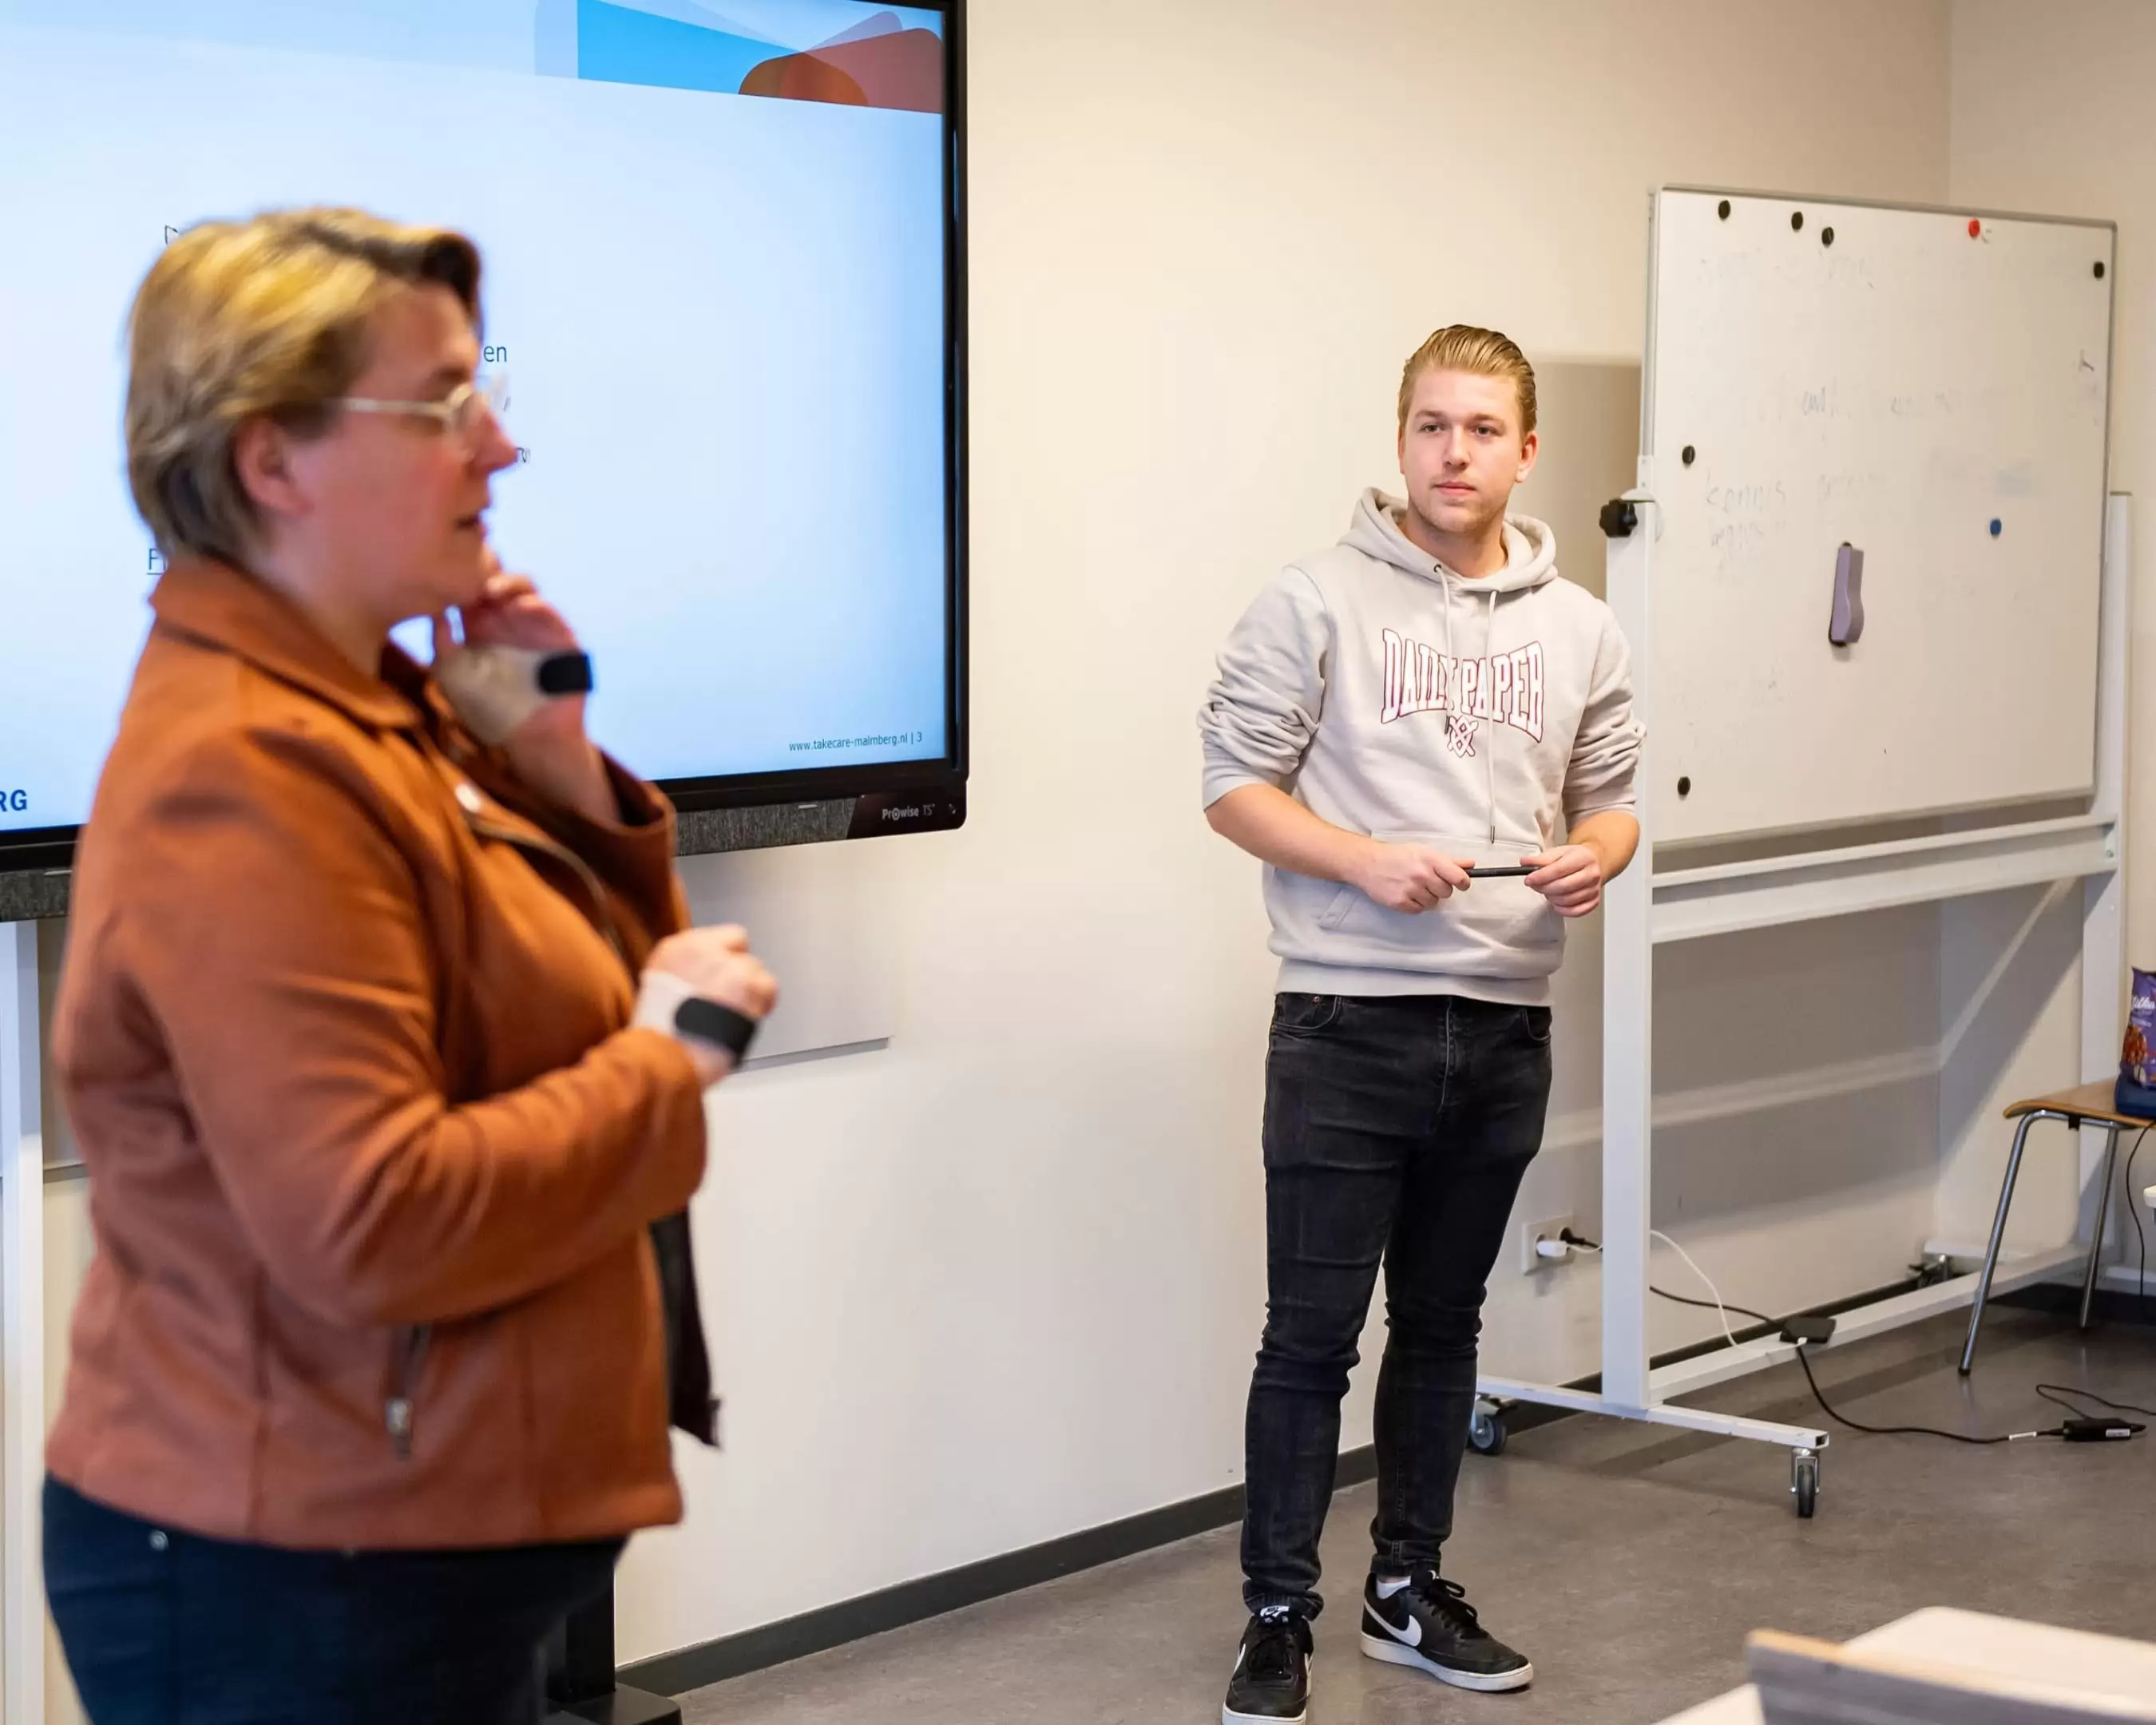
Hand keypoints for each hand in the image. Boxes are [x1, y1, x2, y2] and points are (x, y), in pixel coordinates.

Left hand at [433, 558, 608, 817]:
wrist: (531, 738)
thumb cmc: (487, 710)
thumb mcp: (453, 677)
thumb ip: (441, 644)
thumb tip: (434, 609)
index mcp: (478, 625)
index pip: (469, 588)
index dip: (459, 577)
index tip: (445, 577)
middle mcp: (506, 620)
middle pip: (497, 577)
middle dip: (485, 571)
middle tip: (470, 577)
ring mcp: (534, 625)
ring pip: (525, 587)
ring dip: (510, 583)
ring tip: (493, 591)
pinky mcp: (559, 636)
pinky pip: (550, 613)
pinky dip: (537, 605)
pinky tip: (521, 608)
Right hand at [646, 926, 779, 1085]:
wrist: (666, 1058)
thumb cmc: (662, 1038)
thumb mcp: (661, 990)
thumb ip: (688, 973)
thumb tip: (710, 974)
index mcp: (676, 950)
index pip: (718, 939)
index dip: (724, 960)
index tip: (721, 978)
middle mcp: (701, 950)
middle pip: (738, 952)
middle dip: (736, 976)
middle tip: (726, 1002)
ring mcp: (725, 965)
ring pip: (754, 968)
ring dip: (750, 991)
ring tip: (733, 1014)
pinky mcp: (746, 984)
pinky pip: (769, 986)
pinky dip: (763, 1003)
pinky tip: (747, 1017)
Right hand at [1349, 840, 1474, 912]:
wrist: (1368, 863)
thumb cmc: (1398, 856)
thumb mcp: (1424, 852)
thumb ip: (1449, 861)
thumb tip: (1471, 865)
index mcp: (1430, 859)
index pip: (1458, 877)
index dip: (1463, 883)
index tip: (1461, 884)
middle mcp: (1422, 874)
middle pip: (1446, 892)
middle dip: (1440, 888)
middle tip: (1427, 882)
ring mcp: (1411, 889)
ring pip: (1433, 903)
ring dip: (1426, 897)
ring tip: (1414, 887)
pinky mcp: (1400, 902)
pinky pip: (1419, 910)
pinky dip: (1414, 905)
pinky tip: (1406, 894)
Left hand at [1524, 844, 1604, 917]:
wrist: (1592, 862)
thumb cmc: (1574, 858)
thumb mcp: (1557, 852)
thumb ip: (1540, 859)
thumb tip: (1525, 862)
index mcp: (1583, 857)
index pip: (1559, 869)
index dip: (1541, 876)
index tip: (1529, 879)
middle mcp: (1592, 874)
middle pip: (1564, 886)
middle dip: (1544, 888)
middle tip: (1535, 885)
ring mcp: (1594, 889)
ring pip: (1568, 900)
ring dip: (1552, 898)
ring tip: (1547, 891)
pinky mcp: (1594, 901)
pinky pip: (1576, 911)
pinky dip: (1563, 910)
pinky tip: (1557, 903)